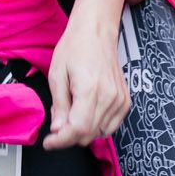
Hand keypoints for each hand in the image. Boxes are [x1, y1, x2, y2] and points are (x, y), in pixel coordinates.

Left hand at [42, 18, 129, 147]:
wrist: (97, 32)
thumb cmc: (75, 47)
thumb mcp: (57, 74)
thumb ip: (58, 104)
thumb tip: (58, 130)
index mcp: (90, 89)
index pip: (78, 129)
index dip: (62, 141)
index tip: (50, 143)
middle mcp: (109, 97)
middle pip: (89, 134)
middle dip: (69, 135)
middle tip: (57, 121)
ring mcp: (120, 100)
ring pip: (100, 133)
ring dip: (82, 131)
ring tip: (71, 110)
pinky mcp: (125, 101)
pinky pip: (110, 126)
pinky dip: (96, 126)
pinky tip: (85, 111)